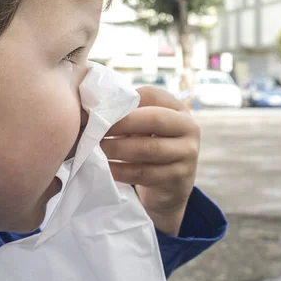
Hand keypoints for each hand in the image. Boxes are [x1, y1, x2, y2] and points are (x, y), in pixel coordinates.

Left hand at [101, 86, 199, 234]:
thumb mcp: (144, 127)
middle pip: (154, 119)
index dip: (124, 101)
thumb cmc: (149, 147)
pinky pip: (145, 173)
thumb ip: (127, 114)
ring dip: (117, 149)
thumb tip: (91, 108)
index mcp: (178, 108)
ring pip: (149, 148)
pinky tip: (106, 168)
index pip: (152, 95)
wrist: (169, 186)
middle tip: (95, 130)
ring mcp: (188, 153)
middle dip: (121, 124)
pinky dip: (121, 171)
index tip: (99, 110)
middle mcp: (189, 127)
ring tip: (96, 149)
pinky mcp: (179, 178)